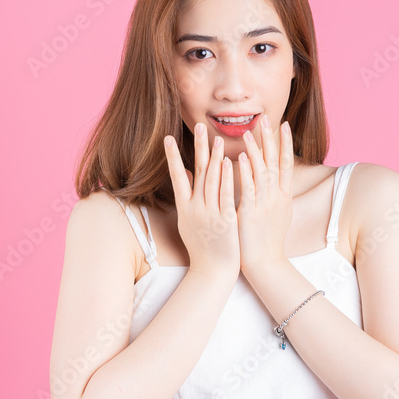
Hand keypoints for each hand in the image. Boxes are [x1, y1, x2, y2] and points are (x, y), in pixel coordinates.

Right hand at [163, 122, 239, 278]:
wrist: (212, 272)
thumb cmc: (202, 247)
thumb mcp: (188, 222)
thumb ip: (188, 198)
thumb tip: (187, 175)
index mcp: (184, 209)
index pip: (177, 177)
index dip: (172, 157)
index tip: (167, 138)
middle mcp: (195, 209)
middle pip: (197, 173)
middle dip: (198, 148)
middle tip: (199, 126)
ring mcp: (210, 214)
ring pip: (212, 181)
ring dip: (215, 158)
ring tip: (216, 138)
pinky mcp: (226, 221)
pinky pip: (227, 196)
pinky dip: (228, 179)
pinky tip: (231, 163)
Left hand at [236, 115, 293, 274]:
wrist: (265, 263)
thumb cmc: (266, 240)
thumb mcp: (275, 214)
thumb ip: (272, 196)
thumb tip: (271, 183)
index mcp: (282, 196)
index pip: (285, 163)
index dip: (285, 143)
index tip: (283, 125)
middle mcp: (277, 197)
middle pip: (275, 162)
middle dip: (271, 140)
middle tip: (267, 118)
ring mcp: (266, 205)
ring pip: (262, 172)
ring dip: (255, 151)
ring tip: (249, 132)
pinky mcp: (253, 213)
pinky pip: (249, 189)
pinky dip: (245, 172)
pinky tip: (239, 158)